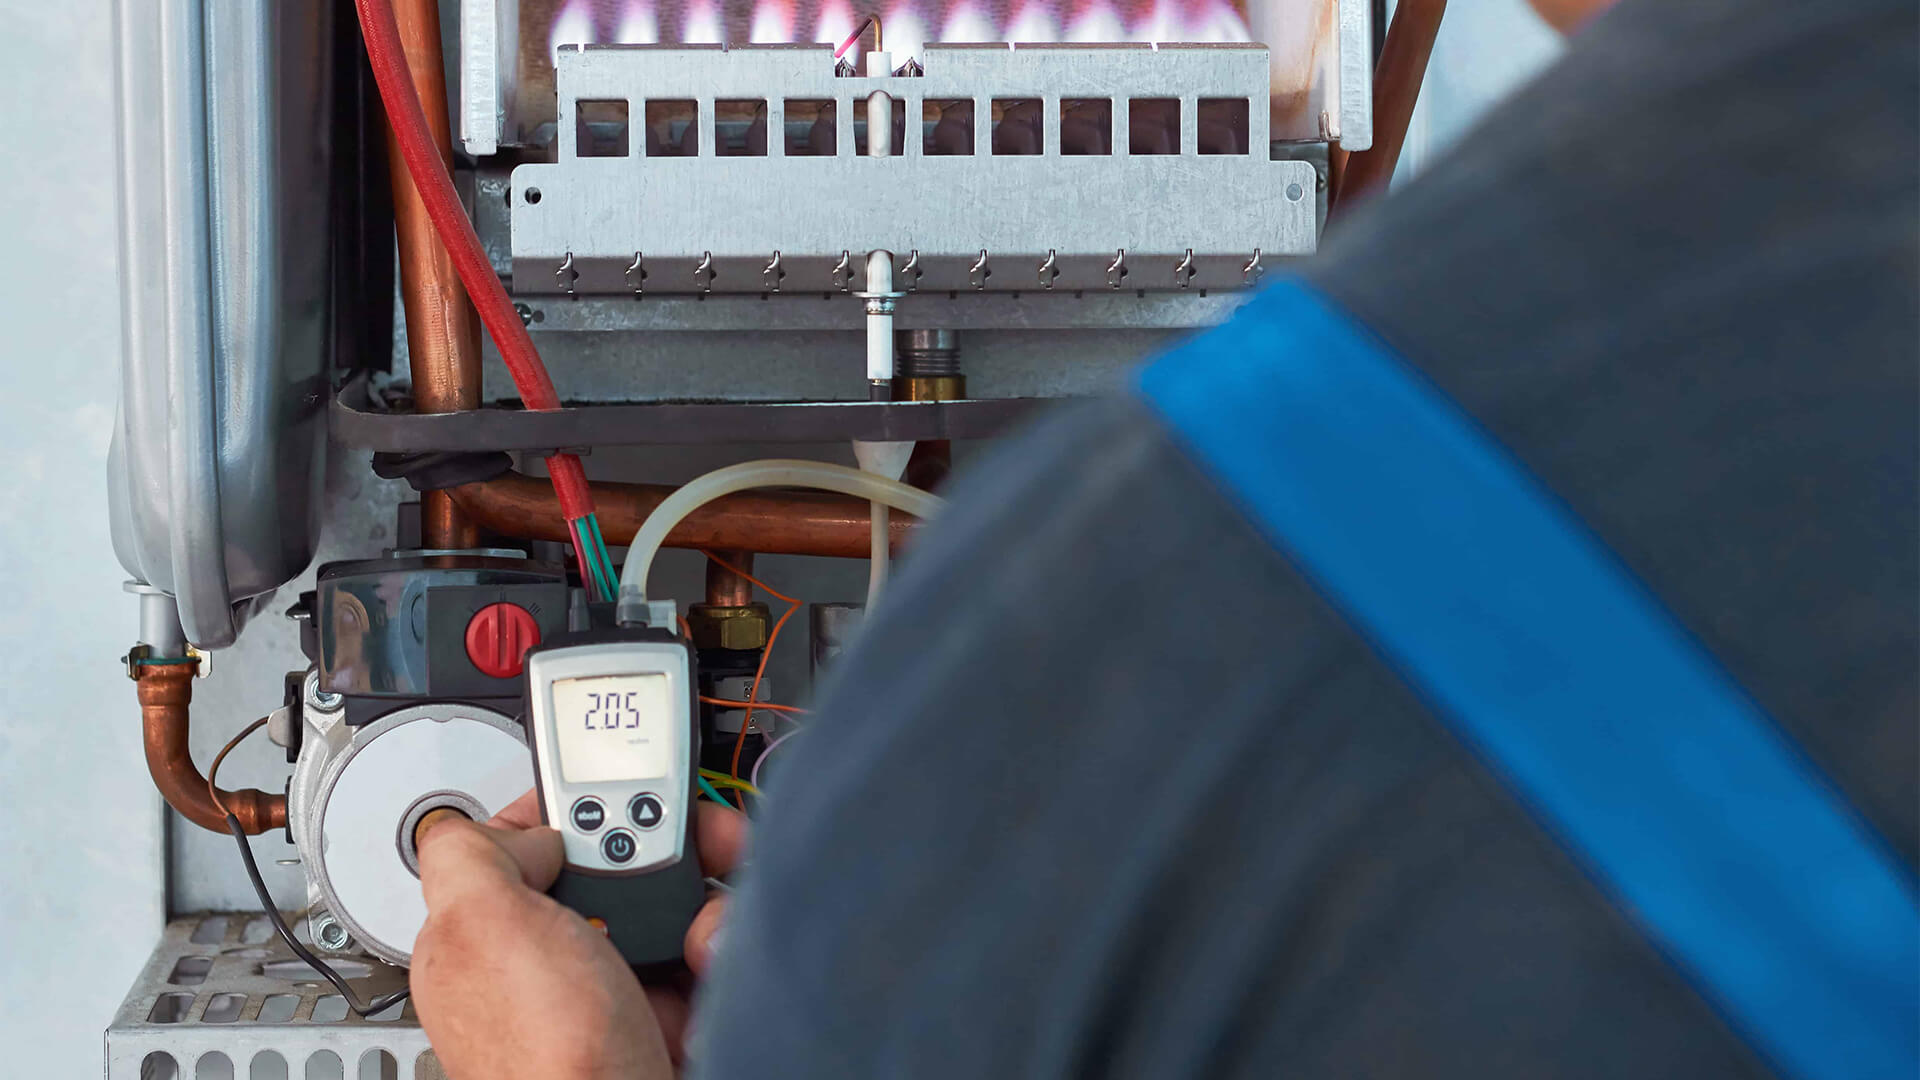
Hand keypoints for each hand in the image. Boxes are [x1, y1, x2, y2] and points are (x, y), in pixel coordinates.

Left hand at [411, 791, 747, 1078]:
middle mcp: (545, 960)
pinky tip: (713, 963)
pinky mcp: (666, 1015)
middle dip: (661, 849)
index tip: (616, 788)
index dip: (575, 806)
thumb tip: (523, 825)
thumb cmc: (548, 1062)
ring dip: (703, 901)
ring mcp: (608, 988)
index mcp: (484, 933)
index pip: (527, 839)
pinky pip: (705, 953)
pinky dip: (722, 948)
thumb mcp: (480, 928)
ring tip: (703, 929)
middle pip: (611, 861)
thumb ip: (471, 853)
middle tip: (685, 851)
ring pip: (669, 900)